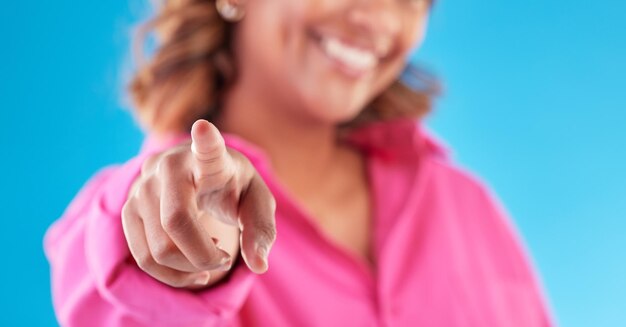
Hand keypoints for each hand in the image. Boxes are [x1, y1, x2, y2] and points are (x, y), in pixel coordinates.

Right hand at [121, 119, 276, 287]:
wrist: (199, 178)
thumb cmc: (233, 188)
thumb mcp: (257, 203)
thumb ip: (262, 230)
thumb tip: (259, 265)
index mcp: (209, 158)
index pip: (206, 147)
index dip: (205, 140)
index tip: (204, 127)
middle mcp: (168, 165)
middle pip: (176, 222)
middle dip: (205, 255)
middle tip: (225, 259)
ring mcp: (142, 187)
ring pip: (157, 249)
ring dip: (189, 269)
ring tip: (211, 262)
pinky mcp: (128, 209)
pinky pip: (143, 258)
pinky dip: (171, 275)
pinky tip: (192, 267)